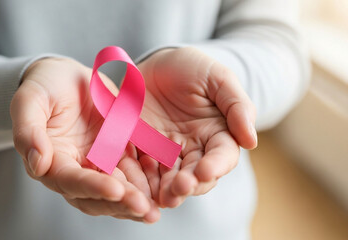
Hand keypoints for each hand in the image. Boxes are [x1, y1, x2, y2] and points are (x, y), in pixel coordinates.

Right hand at [10, 58, 159, 222]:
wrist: (65, 77)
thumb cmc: (44, 86)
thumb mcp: (30, 100)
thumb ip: (28, 130)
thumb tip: (36, 164)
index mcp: (52, 160)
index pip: (70, 180)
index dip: (91, 186)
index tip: (114, 189)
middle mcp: (76, 169)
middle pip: (95, 196)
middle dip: (119, 204)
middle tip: (143, 208)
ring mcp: (98, 164)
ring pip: (116, 192)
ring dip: (134, 203)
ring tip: (154, 210)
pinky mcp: (117, 155)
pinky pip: (133, 174)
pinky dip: (147, 185)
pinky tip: (164, 190)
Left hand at [136, 47, 257, 206]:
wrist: (156, 63)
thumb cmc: (192, 68)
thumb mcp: (217, 78)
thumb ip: (237, 105)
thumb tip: (251, 141)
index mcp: (217, 135)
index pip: (222, 156)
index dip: (215, 166)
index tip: (206, 172)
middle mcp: (193, 149)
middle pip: (195, 175)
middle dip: (188, 184)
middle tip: (179, 189)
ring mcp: (165, 153)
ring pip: (168, 178)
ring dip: (165, 190)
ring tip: (160, 197)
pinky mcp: (140, 150)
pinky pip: (140, 168)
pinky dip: (139, 179)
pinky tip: (135, 186)